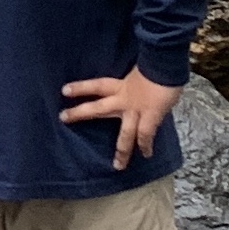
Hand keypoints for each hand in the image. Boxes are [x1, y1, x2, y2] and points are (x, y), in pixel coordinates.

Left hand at [61, 65, 181, 171]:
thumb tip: (138, 87)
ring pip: (125, 133)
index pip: (96, 86)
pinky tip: (147, 155)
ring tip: (118, 166)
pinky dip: (146, 146)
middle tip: (62, 117)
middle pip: (98, 107)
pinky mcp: (150, 116)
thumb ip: (135, 82)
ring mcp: (136, 110)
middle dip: (80, 113)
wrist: (165, 63)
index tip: (64, 91)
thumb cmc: (157, 64)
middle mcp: (124, 98)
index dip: (80, 88)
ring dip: (122, 150)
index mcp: (122, 86)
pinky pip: (146, 135)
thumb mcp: (141, 71)